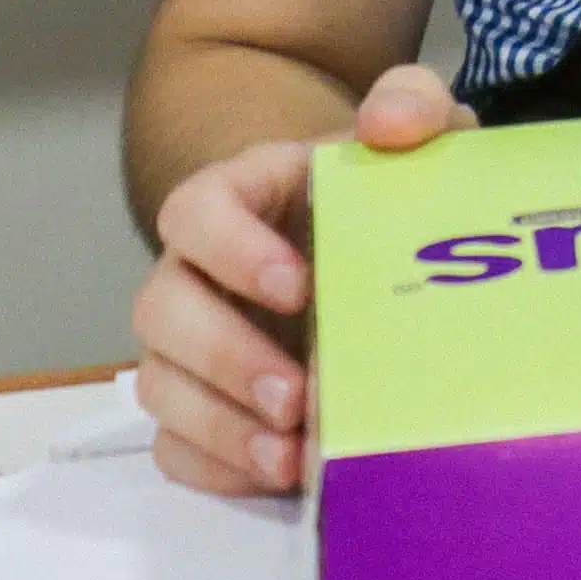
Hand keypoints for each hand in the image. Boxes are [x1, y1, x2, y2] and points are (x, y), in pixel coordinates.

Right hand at [133, 63, 469, 496]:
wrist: (387, 243)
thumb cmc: (389, 185)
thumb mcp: (418, 130)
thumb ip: (413, 101)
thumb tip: (390, 124)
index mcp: (238, 197)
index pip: (193, 212)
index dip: (230, 250)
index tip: (299, 283)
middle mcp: (199, 272)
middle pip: (162, 311)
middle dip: (224, 358)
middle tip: (298, 395)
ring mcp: (195, 344)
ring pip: (161, 386)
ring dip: (220, 426)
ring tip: (293, 456)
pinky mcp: (208, 404)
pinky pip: (178, 446)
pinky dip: (219, 467)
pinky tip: (277, 477)